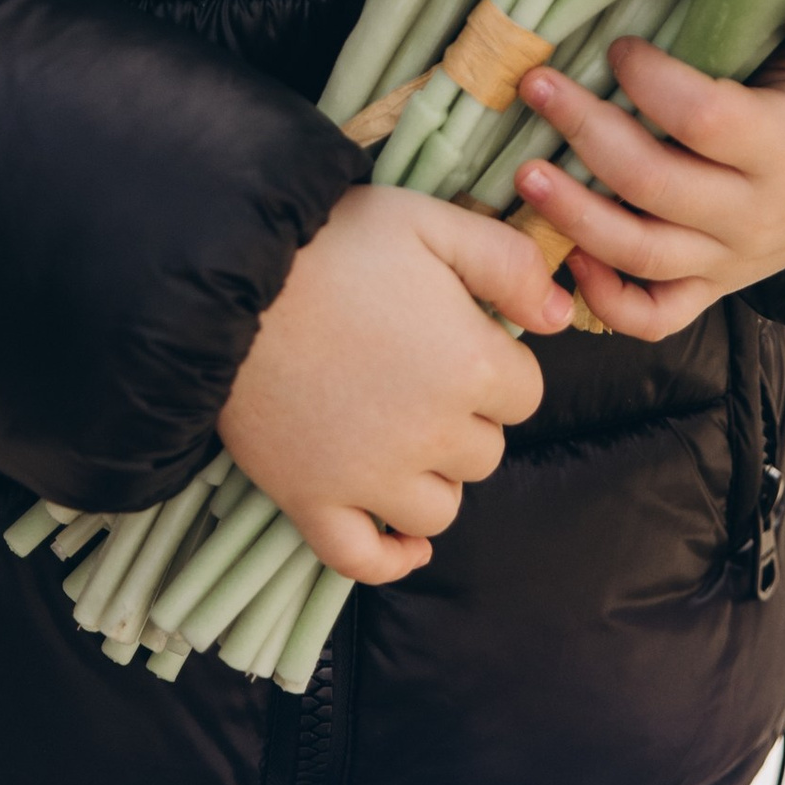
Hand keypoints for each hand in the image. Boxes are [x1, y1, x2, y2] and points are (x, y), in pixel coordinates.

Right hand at [217, 185, 570, 585]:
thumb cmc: (331, 242)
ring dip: (433, 480)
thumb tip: (560, 314)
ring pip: (438, 509)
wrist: (224, 280)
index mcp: (469, 367)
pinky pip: (365, 560)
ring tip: (403, 436)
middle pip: (483, 453)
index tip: (461, 342)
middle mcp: (430, 436)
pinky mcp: (312, 502)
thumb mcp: (430, 223)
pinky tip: (402, 540)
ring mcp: (369, 478)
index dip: (497, 367)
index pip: (524, 395)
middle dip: (466, 419)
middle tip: (420, 375)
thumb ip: (507, 263)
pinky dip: (390, 557)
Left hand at [514, 0, 784, 344]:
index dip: (653, 82)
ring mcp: (728, 260)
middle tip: (538, 86)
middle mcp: (751, 214)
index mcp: (784, 150)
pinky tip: (568, 258)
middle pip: (654, 185)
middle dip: (586, 133)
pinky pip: (654, 315)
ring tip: (525, 175)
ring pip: (641, 254)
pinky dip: (606, 300)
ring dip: (575, 217)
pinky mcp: (713, 288)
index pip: (704, 121)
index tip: (618, 46)